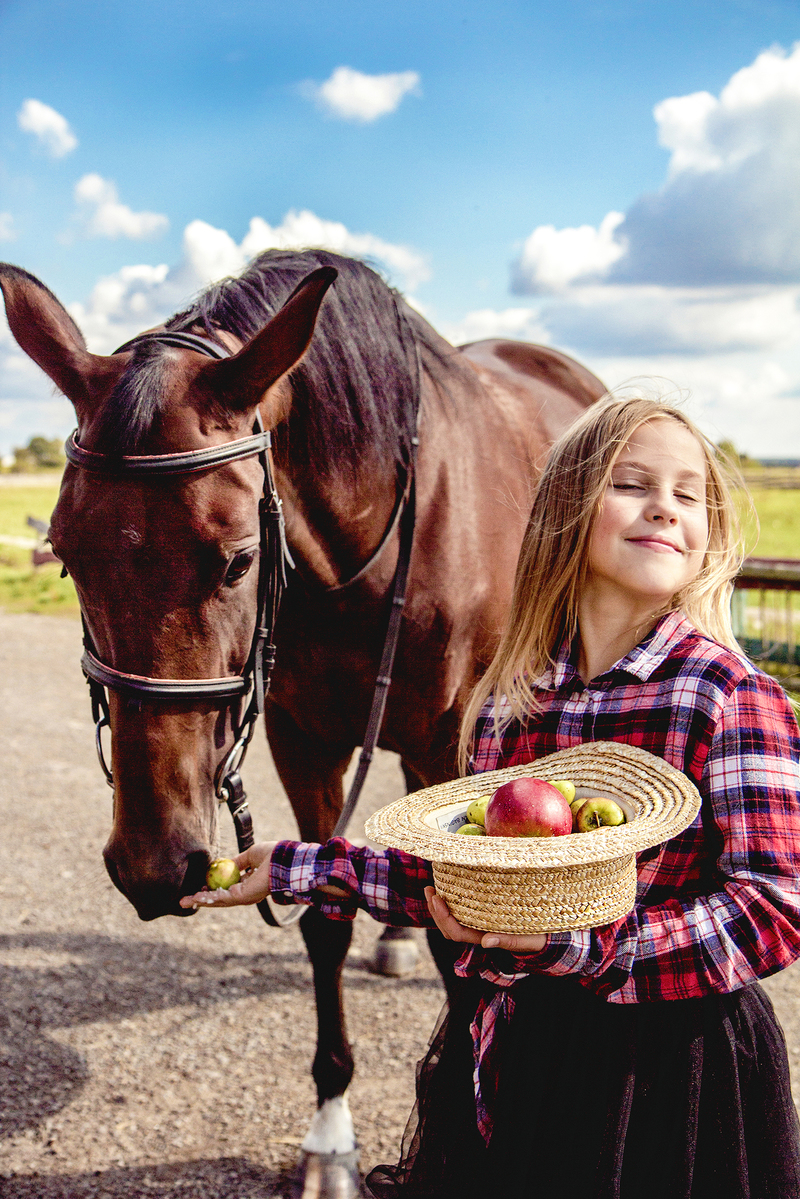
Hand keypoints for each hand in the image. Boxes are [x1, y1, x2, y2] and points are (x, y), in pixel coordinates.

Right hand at [179, 842, 277, 908]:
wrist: (282, 859)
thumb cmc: (271, 855)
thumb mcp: (251, 855)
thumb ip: (239, 861)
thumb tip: (228, 863)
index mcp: (248, 883)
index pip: (227, 889)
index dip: (212, 888)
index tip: (200, 885)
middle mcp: (245, 893)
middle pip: (219, 898)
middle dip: (201, 898)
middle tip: (185, 900)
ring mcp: (243, 897)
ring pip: (217, 900)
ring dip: (200, 900)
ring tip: (184, 902)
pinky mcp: (242, 897)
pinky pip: (220, 898)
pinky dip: (206, 898)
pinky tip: (195, 897)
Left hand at [424, 887, 546, 952]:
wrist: (551, 938)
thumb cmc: (541, 937)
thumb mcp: (529, 939)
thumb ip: (510, 941)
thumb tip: (486, 942)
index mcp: (487, 939)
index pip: (458, 932)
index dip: (444, 917)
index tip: (437, 897)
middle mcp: (479, 934)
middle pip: (448, 928)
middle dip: (435, 910)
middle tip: (429, 889)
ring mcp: (480, 926)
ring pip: (452, 921)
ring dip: (439, 906)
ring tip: (432, 888)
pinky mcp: (483, 917)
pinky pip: (461, 913)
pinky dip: (451, 903)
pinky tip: (448, 888)